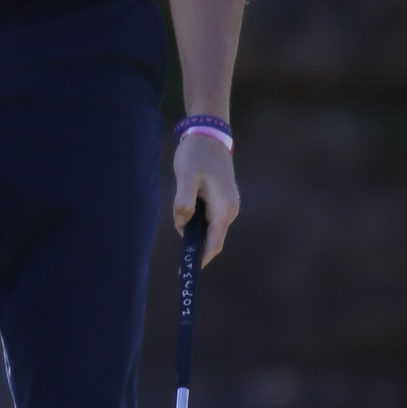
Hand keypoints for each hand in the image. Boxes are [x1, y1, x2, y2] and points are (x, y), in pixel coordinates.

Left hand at [173, 131, 237, 263]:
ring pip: (207, 228)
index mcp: (224, 209)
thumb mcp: (186, 176)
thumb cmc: (197, 154)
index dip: (200, 260)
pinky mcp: (222, 200)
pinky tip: (186, 205)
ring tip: (179, 208)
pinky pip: (208, 218)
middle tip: (176, 228)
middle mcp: (230, 210)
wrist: (209, 134)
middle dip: (192, 241)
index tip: (186, 272)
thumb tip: (183, 223)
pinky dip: (195, 218)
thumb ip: (183, 202)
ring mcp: (228, 205)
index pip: (214, 244)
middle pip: (210, 239)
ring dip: (192, 226)